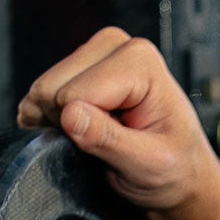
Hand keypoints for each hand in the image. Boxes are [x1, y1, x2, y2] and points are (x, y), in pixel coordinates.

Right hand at [16, 28, 219, 219]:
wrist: (180, 175)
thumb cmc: (174, 168)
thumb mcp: (149, 165)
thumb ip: (109, 140)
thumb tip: (70, 115)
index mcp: (139, 59)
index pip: (73, 95)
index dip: (87, 131)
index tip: (122, 144)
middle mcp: (114, 45)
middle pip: (51, 88)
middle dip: (71, 125)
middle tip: (110, 143)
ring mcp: (93, 54)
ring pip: (42, 92)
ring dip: (64, 124)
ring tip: (103, 135)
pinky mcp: (77, 68)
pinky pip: (39, 97)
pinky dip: (55, 121)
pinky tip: (86, 130)